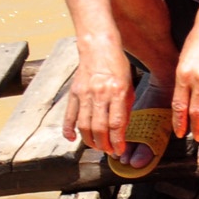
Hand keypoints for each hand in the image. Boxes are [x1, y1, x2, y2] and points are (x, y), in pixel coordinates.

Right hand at [62, 33, 134, 156]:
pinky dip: (69, 129)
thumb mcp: (129, 85)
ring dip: (90, 141)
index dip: (118, 141)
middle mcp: (101, 93)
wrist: (98, 48)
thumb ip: (125, 107)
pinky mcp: (73, 93)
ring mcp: (85, 93)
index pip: (117, 123)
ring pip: (84, 125)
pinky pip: (69, 115)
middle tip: (109, 151)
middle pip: (99, 127)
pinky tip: (72, 139)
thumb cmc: (118, 67)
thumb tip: (120, 130)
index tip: (119, 150)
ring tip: (97, 147)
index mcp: (118, 91)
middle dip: (104, 144)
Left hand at [171, 3, 198, 141]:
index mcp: (183, 75)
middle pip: (197, 111)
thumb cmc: (198, 39)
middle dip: (197, 128)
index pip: (179, 106)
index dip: (180, 122)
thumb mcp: (183, 59)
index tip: (181, 133)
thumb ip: (183, 80)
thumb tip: (184, 100)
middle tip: (198, 138)